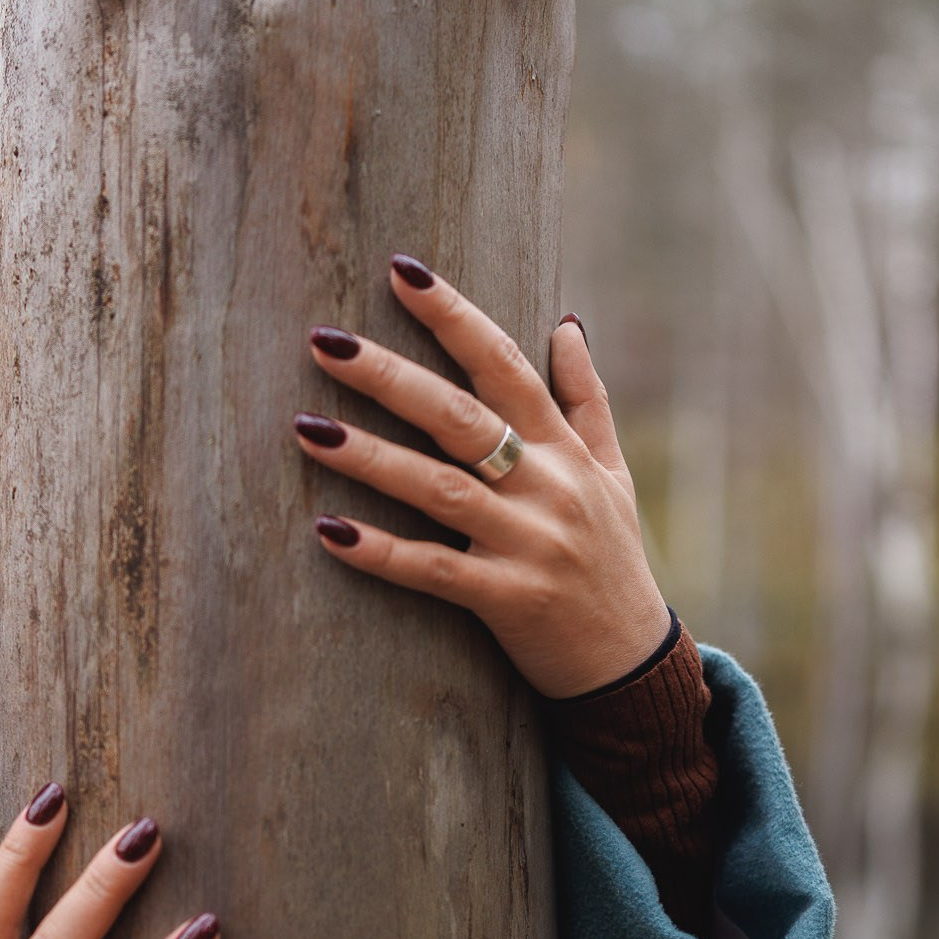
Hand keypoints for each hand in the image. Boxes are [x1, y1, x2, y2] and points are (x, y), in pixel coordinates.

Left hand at [295, 255, 669, 699]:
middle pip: (460, 417)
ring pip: (439, 489)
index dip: (453, 316)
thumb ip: (586, 400)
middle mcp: (548, 488)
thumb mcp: (614, 476)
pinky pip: (433, 571)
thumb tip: (566, 323)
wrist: (632, 666)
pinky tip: (328, 530)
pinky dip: (380, 551)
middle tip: (323, 341)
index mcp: (565, 451)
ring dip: (370, 458)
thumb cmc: (613, 561)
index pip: (505, 366)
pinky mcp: (507, 600)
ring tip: (306, 429)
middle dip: (390, 375)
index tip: (401, 272)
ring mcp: (527, 544)